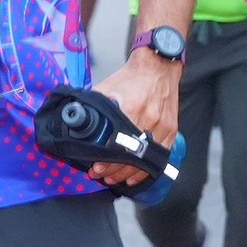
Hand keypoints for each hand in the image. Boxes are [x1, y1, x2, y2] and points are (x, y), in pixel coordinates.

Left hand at [91, 50, 180, 186]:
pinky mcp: (171, 130)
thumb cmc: (131, 77)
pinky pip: (160, 157)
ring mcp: (162, 127)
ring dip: (127, 173)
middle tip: (99, 175)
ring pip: (145, 160)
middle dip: (113, 170)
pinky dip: (146, 170)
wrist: (158, 67)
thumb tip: (75, 121)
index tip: (94, 168)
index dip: (105, 161)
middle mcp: (149, 120)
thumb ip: (93, 107)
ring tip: (113, 179)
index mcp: (131, 109)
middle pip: (131, 156)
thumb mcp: (106, 88)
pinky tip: (134, 176)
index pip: (117, 145)